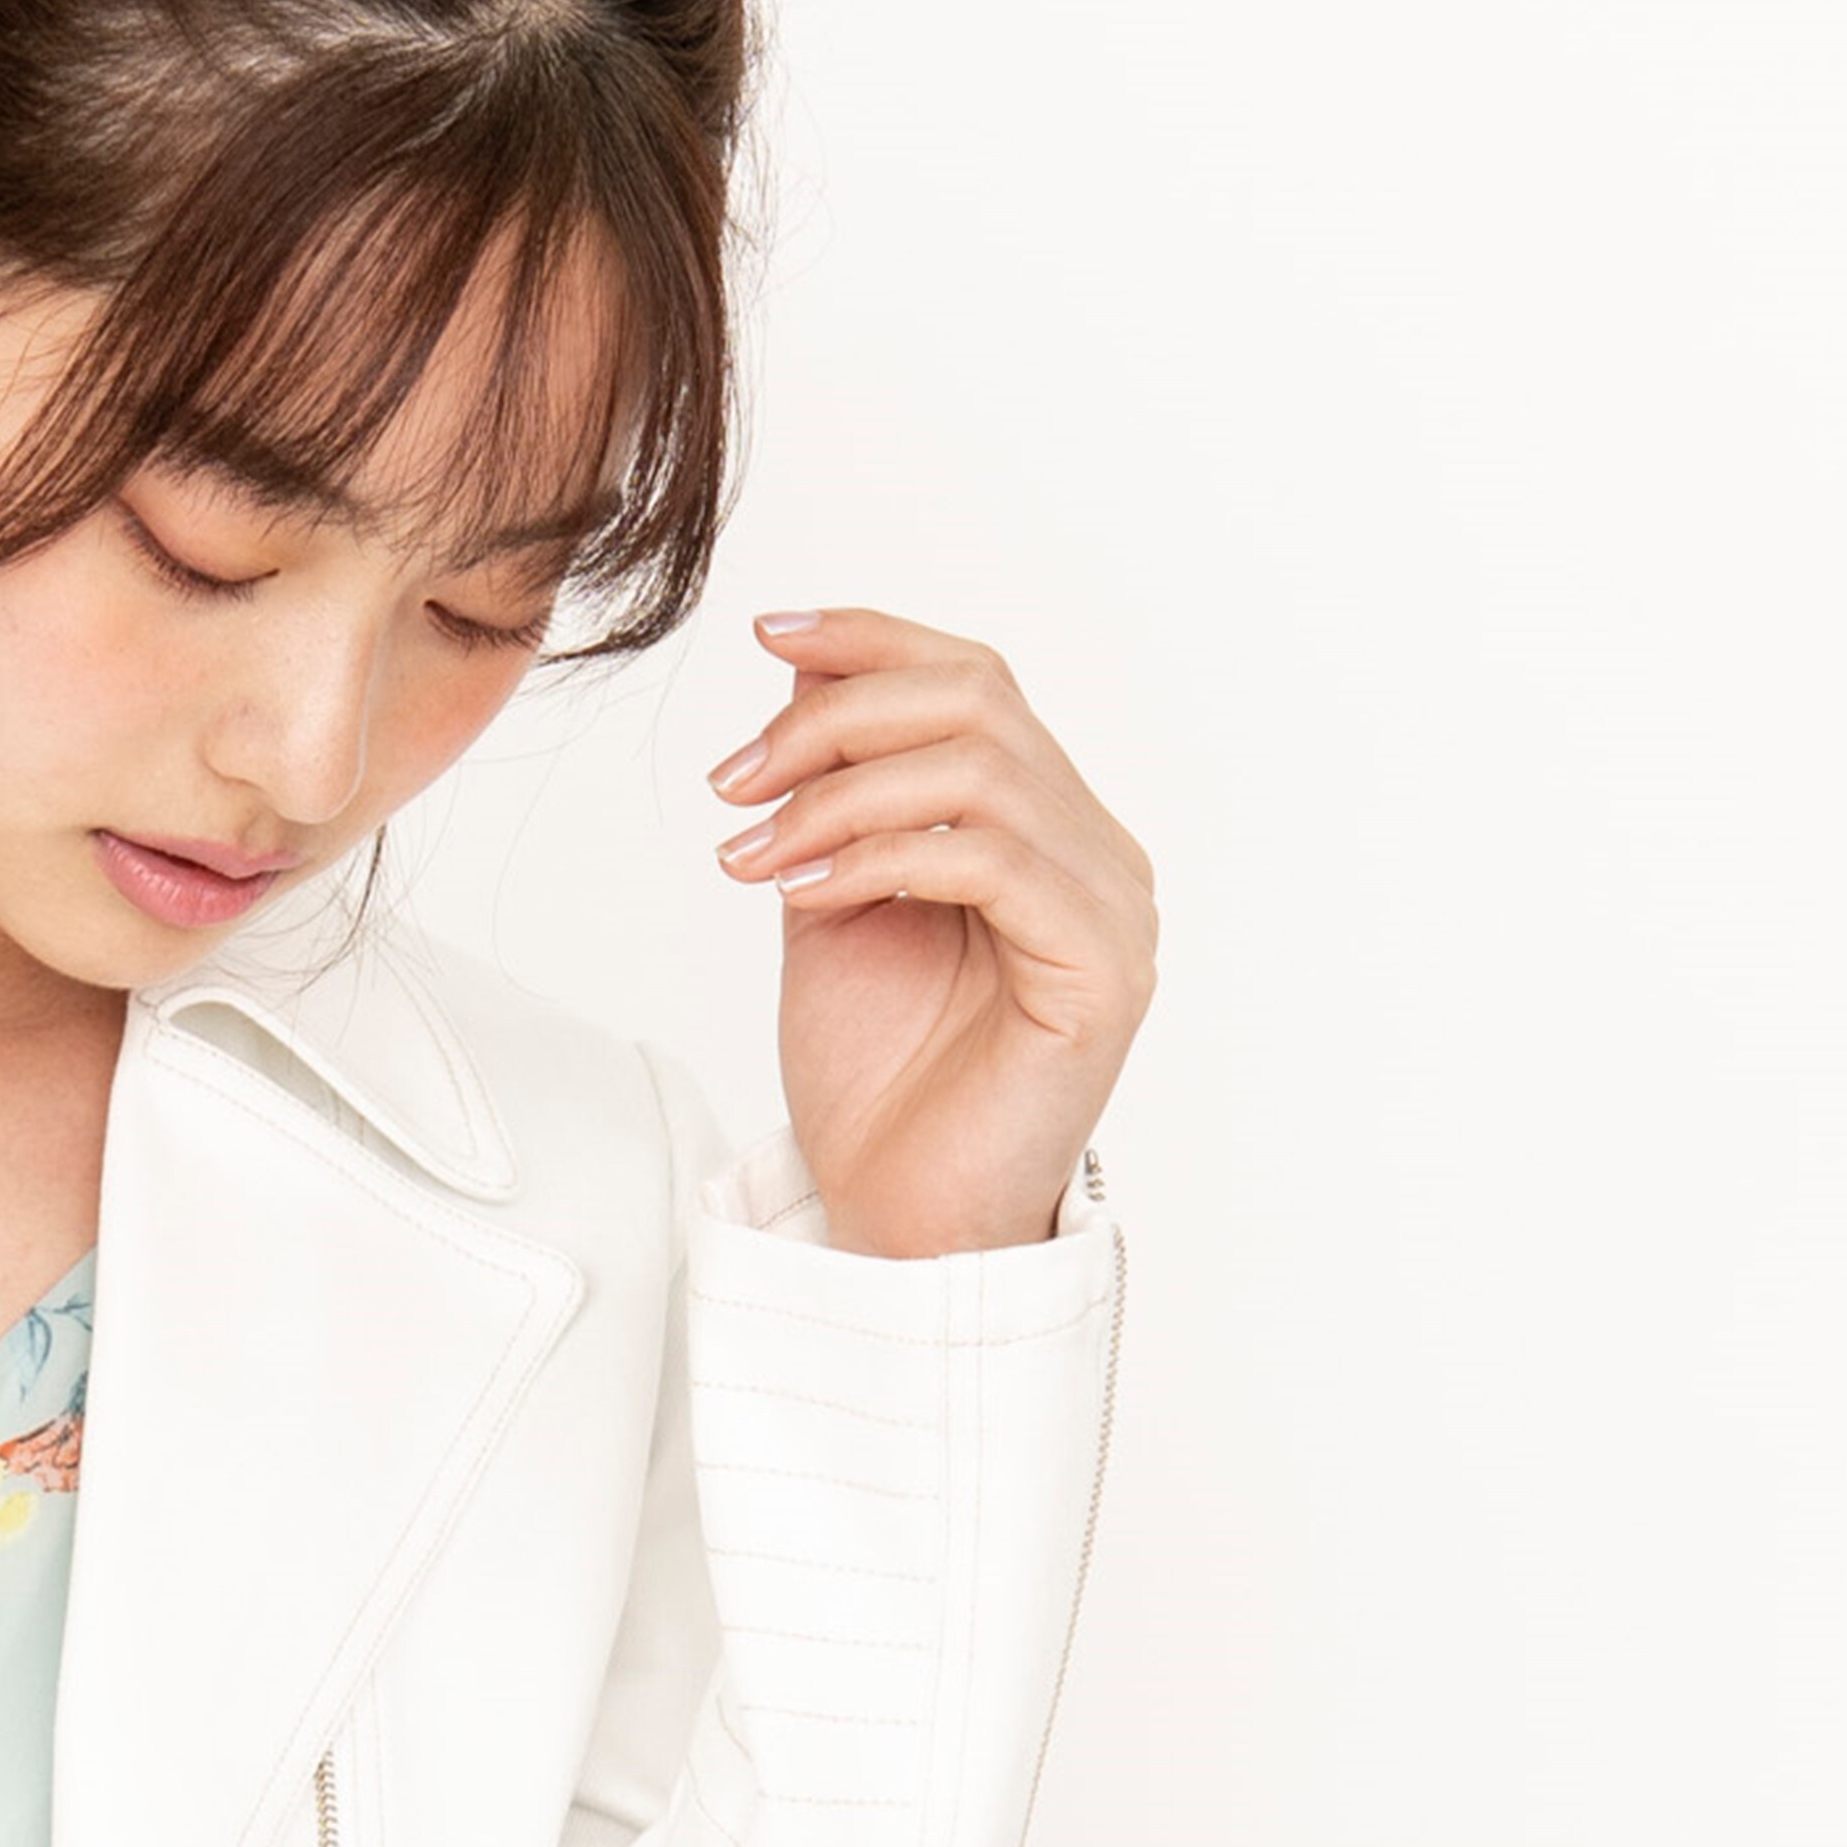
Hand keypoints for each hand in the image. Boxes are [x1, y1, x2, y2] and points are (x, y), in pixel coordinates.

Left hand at [708, 607, 1155, 1255]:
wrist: (896, 1214)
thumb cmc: (875, 1076)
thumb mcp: (830, 898)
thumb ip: (832, 794)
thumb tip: (804, 672)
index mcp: (1043, 825)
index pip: (975, 682)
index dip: (875, 640)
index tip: (768, 632)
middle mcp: (1095, 851)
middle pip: (977, 704)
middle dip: (835, 721)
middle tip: (733, 783)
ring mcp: (1113, 908)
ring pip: (981, 771)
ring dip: (841, 796)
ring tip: (752, 854)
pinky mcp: (1102, 970)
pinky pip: (993, 859)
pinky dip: (882, 856)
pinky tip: (806, 893)